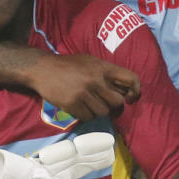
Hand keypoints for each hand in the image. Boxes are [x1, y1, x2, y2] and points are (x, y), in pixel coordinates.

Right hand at [25, 53, 139, 120]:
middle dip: (114, 107)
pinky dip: (86, 116)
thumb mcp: (90, 62)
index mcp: (103, 67)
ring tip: (89, 105)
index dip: (135, 91)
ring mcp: (84, 93)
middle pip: (117, 102)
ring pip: (103, 112)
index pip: (130, 78)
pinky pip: (88, 117)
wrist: (42, 69)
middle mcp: (95, 80)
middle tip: (107, 106)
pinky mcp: (72, 104)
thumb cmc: (68, 66)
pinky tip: (79, 108)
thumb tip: (125, 90)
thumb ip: (106, 73)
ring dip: (98, 112)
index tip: (130, 98)